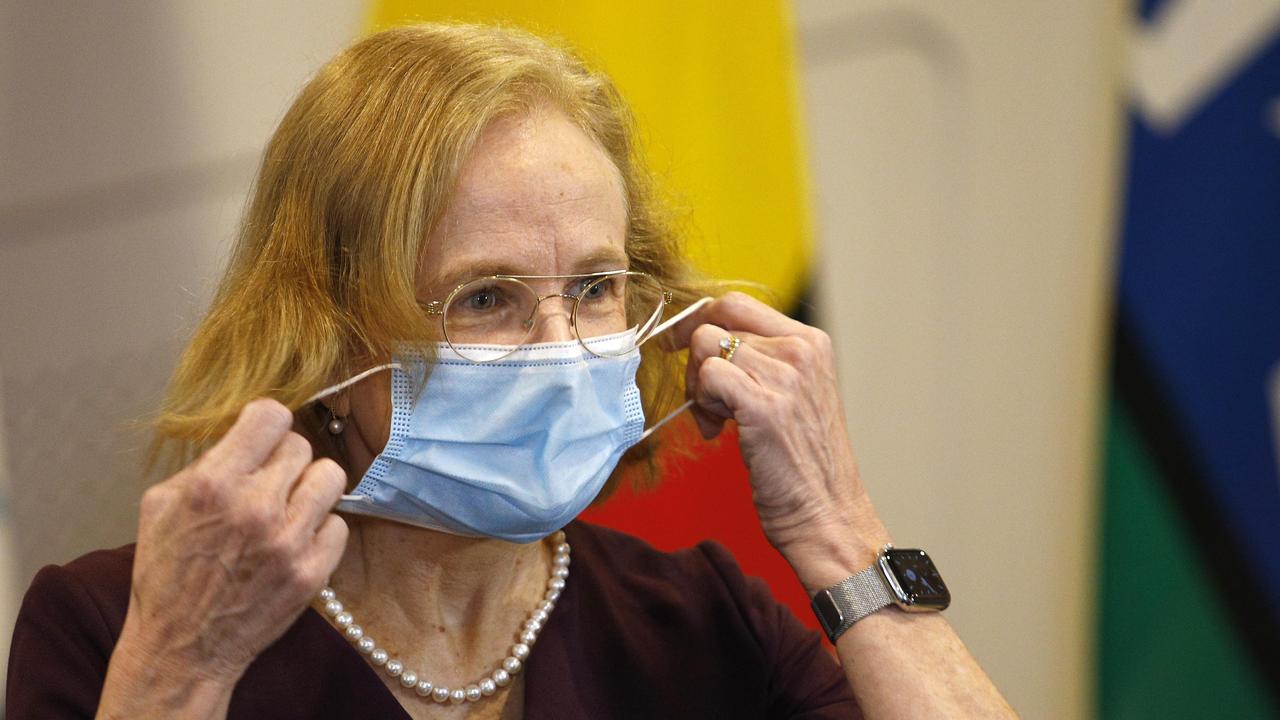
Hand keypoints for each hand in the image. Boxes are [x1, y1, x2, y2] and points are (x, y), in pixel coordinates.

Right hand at [120, 399, 348, 683]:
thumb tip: (248, 436)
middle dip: (284, 462)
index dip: (267, 424)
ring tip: (289, 507)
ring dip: (309, 489)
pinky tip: (295, 542)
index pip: (271, 416)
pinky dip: (320, 530)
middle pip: (302, 446)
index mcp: (213, 483)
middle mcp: (255, 507)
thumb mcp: (160, 504)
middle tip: (268, 484)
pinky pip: (339, 525)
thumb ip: (206, 463)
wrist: (182, 647)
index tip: (263, 439)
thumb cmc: (167, 572)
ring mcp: (288, 541)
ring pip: (331, 477)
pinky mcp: (312, 572)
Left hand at [663, 293, 890, 588]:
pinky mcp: (765, 406)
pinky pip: (709, 377)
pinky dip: (703, 404)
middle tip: (701, 395)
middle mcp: (801, 351)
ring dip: (699, 387)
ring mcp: (786, 376)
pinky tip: (718, 431)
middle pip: (716, 321)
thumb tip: (707, 340)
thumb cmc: (803, 464)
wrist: (827, 514)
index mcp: (811, 342)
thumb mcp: (793, 395)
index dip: (699, 319)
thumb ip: (762, 362)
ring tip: (719, 421)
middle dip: (694, 356)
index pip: (738, 303)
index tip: (679, 344)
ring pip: (707, 348)